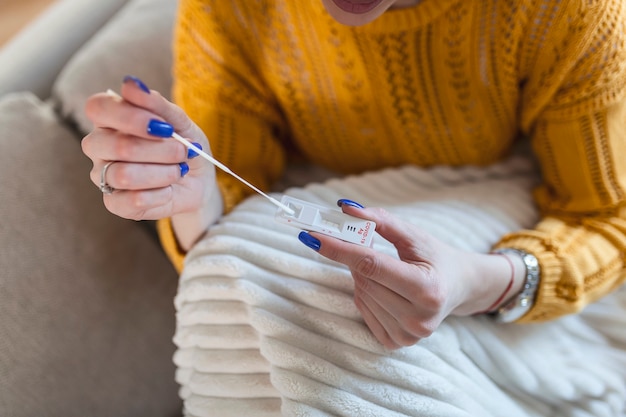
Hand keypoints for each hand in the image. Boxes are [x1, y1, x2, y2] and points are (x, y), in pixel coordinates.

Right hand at [82, 76, 222, 248]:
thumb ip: (158, 105)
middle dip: (159, 150)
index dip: (131, 116)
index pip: (99, 107)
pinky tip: (168, 190)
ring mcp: (103, 175)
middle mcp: (99, 145)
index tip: (164, 126)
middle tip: (182, 151)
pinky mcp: (114, 203)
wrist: (198, 183)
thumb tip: (131, 84)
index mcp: (110, 118)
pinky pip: (132, 200)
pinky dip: (160, 194)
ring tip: (178, 170)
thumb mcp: (181, 123)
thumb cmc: (184, 147)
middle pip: (115, 145)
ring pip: (125, 175)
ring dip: (163, 172)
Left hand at [298, 199, 520, 348]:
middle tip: (366, 246)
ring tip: (387, 271)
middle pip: (363, 279)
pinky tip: (386, 290)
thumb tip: (344, 208)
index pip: (371, 264)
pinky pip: (363, 311)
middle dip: (355, 258)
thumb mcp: (414, 235)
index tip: (311, 235)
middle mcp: (419, 318)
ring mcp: (407, 335)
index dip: (338, 248)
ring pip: (361, 294)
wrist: (459, 287)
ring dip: (362, 277)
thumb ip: (380, 220)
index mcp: (427, 289)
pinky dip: (366, 294)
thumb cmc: (436, 257)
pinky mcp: (396, 343)